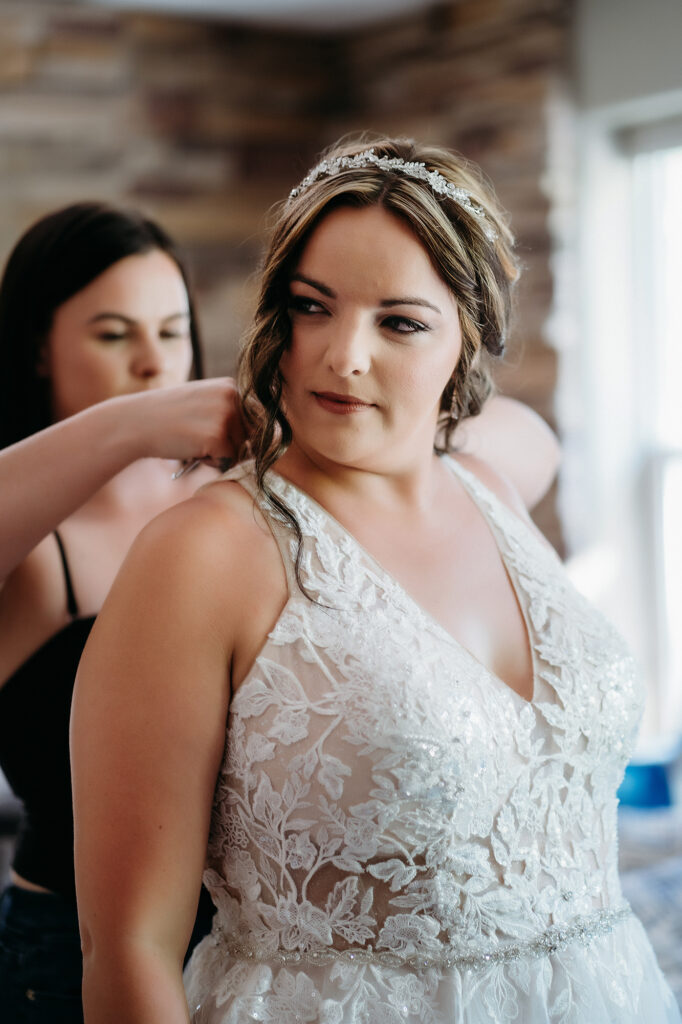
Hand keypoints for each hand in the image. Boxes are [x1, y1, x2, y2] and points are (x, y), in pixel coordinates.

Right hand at [121, 378, 246, 465]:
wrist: (136, 423)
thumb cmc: (170, 418)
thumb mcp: (204, 404)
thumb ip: (230, 414)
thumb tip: (270, 440)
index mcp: (230, 386)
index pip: (255, 420)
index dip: (236, 433)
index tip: (211, 431)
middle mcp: (232, 397)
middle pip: (250, 437)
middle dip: (229, 444)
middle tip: (197, 436)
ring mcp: (226, 415)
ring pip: (240, 450)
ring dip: (220, 455)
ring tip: (192, 440)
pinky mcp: (218, 436)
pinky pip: (228, 461)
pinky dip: (211, 463)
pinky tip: (190, 449)